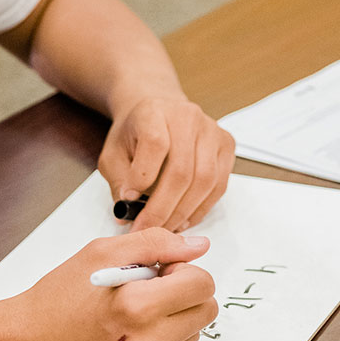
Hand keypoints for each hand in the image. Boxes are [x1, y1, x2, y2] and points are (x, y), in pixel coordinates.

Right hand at [0, 227, 216, 340]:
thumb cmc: (57, 298)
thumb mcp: (100, 253)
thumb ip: (156, 243)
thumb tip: (200, 246)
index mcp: (137, 307)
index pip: (203, 285)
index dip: (183, 272)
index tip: (160, 274)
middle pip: (206, 313)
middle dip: (184, 297)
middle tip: (148, 294)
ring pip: (192, 339)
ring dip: (172, 324)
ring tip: (132, 320)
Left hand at [99, 94, 235, 231]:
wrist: (158, 111)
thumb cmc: (136, 132)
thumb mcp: (113, 153)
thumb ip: (118, 181)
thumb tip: (127, 211)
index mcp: (154, 112)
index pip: (155, 144)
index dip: (143, 177)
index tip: (129, 199)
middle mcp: (187, 117)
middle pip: (182, 170)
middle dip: (163, 208)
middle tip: (148, 229)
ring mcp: (211, 131)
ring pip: (205, 180)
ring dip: (184, 212)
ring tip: (166, 227)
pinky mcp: (226, 145)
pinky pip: (219, 185)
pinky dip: (202, 208)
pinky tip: (184, 218)